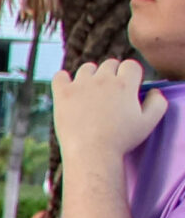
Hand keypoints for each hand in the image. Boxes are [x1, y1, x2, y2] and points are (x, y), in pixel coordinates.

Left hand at [53, 59, 168, 163]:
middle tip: (110, 92)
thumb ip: (157, 102)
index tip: (128, 87)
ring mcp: (81, 85)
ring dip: (90, 75)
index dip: (131, 75)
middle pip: (109, 64)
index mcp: (125, 84)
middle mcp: (103, 79)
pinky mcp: (62, 94)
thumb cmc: (121, 140)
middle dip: (112, 74)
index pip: (130, 65)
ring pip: (86, 68)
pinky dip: (63, 79)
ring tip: (90, 91)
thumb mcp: (149, 122)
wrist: (91, 153)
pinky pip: (59, 76)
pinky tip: (68, 89)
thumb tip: (153, 90)